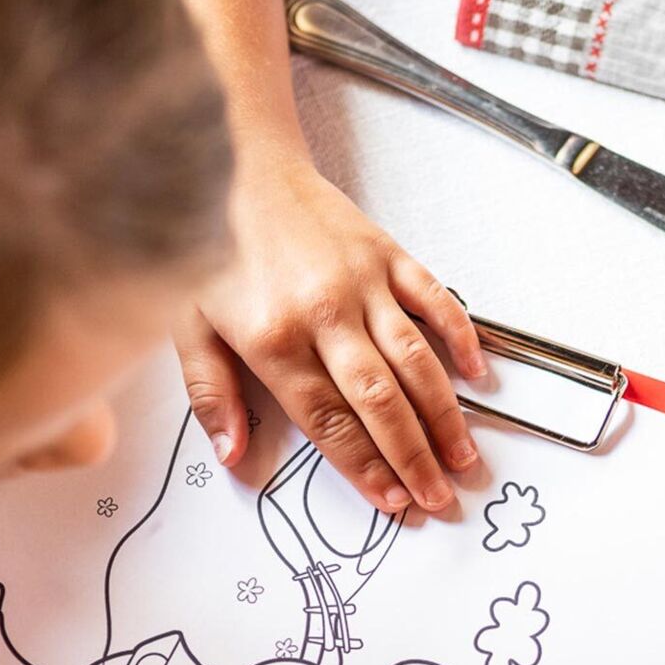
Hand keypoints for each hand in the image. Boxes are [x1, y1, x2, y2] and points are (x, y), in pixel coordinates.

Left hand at [175, 155, 488, 514]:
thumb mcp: (186, 324)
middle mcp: (324, 312)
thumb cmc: (209, 247)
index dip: (364, 467)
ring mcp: (362, 281)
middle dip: (412, 456)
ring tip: (461, 456)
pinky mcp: (387, 253)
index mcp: (273, 337)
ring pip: (415, 359)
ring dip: (443, 414)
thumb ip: (210, 394)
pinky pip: (435, 299)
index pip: (328, 420)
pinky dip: (460, 337)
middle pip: (379, 400)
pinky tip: (477, 374)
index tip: (390, 501)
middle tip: (436, 497)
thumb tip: (230, 455)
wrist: (237, 163)